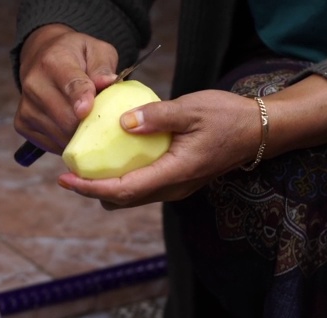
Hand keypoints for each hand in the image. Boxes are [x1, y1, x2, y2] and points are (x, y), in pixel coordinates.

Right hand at [15, 24, 119, 154]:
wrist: (41, 56)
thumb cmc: (75, 55)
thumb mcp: (95, 50)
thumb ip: (103, 66)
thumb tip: (109, 82)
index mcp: (54, 62)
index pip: (70, 84)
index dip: (81, 99)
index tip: (87, 110)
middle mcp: (34, 84)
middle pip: (66, 119)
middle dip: (90, 125)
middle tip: (103, 122)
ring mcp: (26, 106)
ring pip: (60, 136)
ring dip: (80, 136)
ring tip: (88, 123)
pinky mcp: (22, 123)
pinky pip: (51, 144)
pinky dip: (66, 142)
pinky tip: (73, 129)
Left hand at [57, 75, 326, 208]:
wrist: (260, 132)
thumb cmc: (229, 117)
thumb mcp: (192, 109)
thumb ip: (157, 116)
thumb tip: (123, 124)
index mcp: (175, 173)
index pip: (123, 191)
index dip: (90, 189)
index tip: (66, 180)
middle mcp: (174, 188)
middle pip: (123, 200)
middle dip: (93, 190)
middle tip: (69, 171)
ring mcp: (178, 187)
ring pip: (133, 197)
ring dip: (108, 186)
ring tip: (87, 166)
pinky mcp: (179, 181)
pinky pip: (144, 187)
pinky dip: (124, 179)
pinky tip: (114, 159)